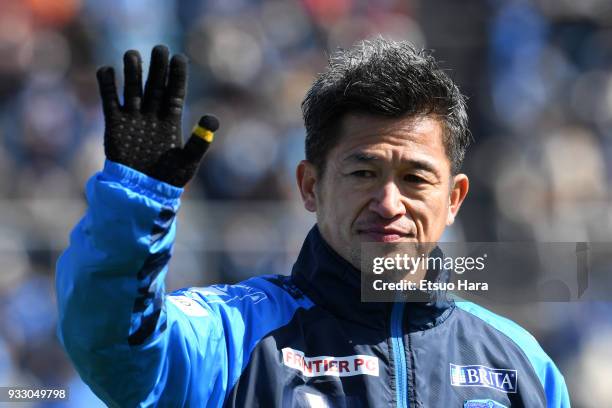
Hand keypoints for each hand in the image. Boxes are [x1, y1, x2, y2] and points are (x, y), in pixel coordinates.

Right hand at [96, 45, 218, 186]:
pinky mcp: (114, 124)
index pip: (175, 92)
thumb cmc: (169, 178)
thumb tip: (213, 119)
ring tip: (132, 55)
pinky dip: (107, 86)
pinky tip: (107, 71)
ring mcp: (133, 118)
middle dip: (157, 67)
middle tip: (159, 48)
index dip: (177, 76)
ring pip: (133, 89)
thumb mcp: (188, 161)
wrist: (142, 192)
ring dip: (132, 72)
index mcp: (172, 120)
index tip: (179, 58)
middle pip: (155, 85)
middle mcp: (153, 115)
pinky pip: (110, 101)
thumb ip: (200, 141)